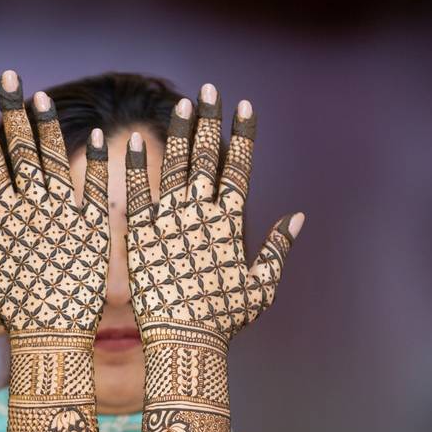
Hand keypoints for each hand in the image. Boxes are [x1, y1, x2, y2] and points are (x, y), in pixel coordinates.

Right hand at [0, 74, 110, 336]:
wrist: (53, 339)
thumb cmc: (11, 309)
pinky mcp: (95, 230)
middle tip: (10, 76)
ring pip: (55, 162)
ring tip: (41, 94)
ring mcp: (65, 218)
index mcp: (3, 217)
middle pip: (21, 151)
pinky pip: (96, 190)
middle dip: (14, 111)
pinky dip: (95, 163)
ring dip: (48, 126)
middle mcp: (33, 211)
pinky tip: (96, 134)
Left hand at [125, 85, 302, 341]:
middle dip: (210, 120)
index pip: (239, 166)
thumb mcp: (260, 285)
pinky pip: (138, 191)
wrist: (183, 341)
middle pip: (207, 156)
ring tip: (183, 102)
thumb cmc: (224, 319)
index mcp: (231, 221)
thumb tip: (298, 217)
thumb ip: (277, 247)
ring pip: (175, 165)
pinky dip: (136, 165)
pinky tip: (133, 140)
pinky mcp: (142, 232)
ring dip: (179, 131)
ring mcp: (170, 220)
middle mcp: (202, 213)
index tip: (245, 106)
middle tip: (211, 90)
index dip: (243, 135)